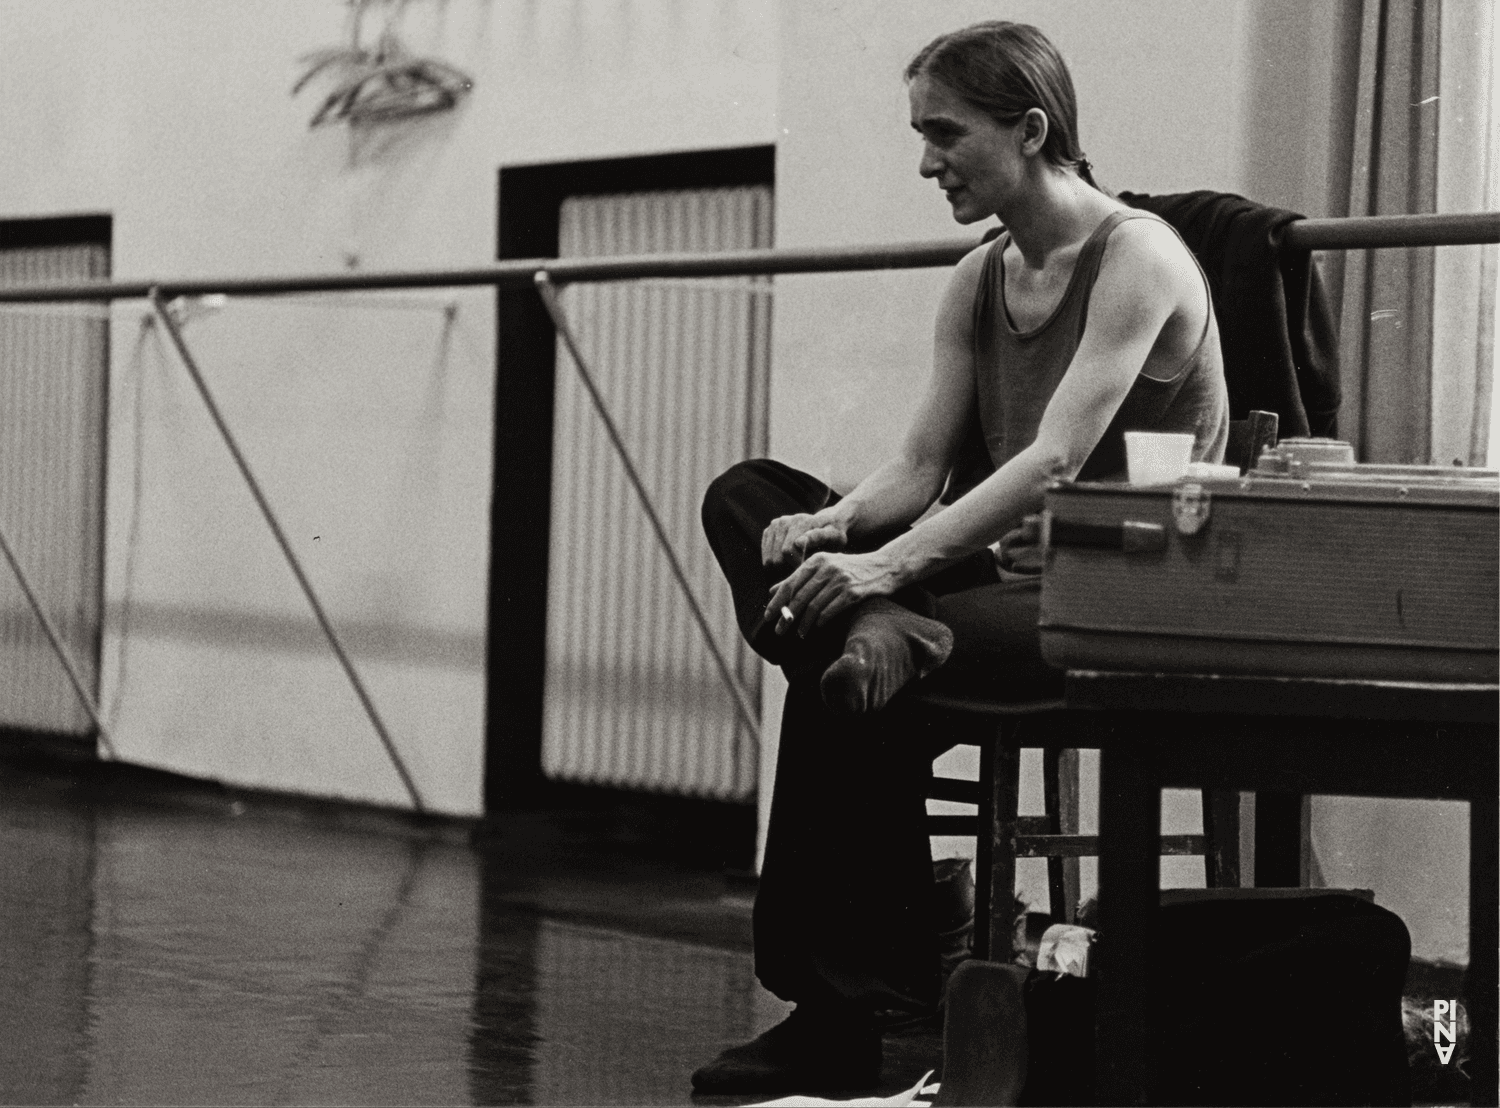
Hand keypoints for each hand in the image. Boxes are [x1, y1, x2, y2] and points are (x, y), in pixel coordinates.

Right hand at [761, 512, 848, 566]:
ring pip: (769, 560)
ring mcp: (775, 525)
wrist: (826, 524)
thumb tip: (798, 542)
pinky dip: (775, 566)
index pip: (788, 551)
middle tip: (803, 575)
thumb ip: (818, 538)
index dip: (795, 567)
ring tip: (798, 571)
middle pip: (777, 559)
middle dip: (789, 571)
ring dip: (782, 570)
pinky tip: (790, 565)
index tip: (806, 573)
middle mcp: (785, 520)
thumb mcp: (835, 538)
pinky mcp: (768, 531)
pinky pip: (765, 558)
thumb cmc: (834, 536)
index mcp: (802, 521)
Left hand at [765, 550, 899, 635]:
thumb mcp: (824, 567)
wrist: (884, 567)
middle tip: (779, 630)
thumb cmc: (851, 569)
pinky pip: (830, 611)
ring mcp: (840, 580)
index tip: (768, 616)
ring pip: (813, 606)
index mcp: (816, 561)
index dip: (777, 602)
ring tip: (800, 633)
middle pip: (799, 597)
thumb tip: (772, 591)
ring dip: (804, 623)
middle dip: (787, 617)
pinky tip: (817, 627)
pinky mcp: (852, 592)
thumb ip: (799, 578)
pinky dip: (820, 621)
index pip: (790, 583)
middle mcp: (826, 568)